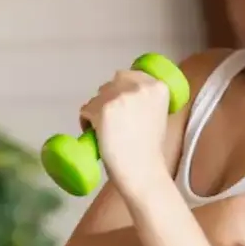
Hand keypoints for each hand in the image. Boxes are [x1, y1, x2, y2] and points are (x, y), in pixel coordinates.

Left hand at [79, 70, 171, 189]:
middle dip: (108, 100)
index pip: (129, 75)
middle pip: (111, 84)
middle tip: (112, 123)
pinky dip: (86, 122)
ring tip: (105, 131)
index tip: (120, 106)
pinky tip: (96, 135)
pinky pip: (85, 110)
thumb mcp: (158, 114)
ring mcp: (120, 96)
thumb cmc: (149, 149)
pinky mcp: (102, 109)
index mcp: (158, 87)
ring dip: (96, 111)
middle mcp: (140, 86)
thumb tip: (124, 93)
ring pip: (97, 97)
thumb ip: (145, 99)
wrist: (142, 170)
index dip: (121, 90)